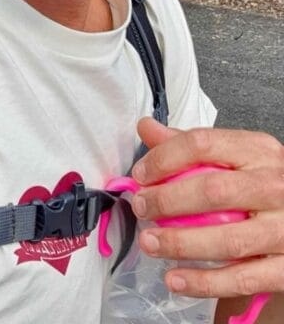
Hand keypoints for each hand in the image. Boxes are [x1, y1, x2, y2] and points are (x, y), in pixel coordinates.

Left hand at [129, 118, 283, 301]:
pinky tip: (175, 280)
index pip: (203, 143)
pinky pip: (242, 279)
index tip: (140, 175)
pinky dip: (205, 282)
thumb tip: (146, 128)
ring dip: (180, 244)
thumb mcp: (238, 154)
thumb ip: (190, 144)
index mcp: (258, 150)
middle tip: (140, 208)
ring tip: (149, 243)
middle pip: (212, 191)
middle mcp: (275, 186)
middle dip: (167, 201)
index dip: (164, 158)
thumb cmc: (264, 183)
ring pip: (227, 240)